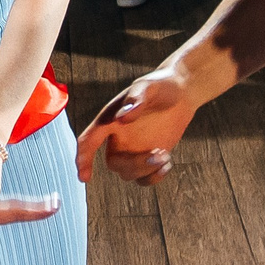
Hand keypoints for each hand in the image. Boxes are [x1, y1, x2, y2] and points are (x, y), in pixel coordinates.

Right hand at [75, 72, 195, 184]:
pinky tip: (167, 163)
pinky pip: (143, 178)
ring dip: (147, 170)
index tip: (84, 177)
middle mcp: (118, 137)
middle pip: (114, 163)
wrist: (180, 92)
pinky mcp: (148, 157)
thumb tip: (122, 118)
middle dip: (134, 165)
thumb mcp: (148, 87)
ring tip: (165, 155)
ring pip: (129, 173)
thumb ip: (135, 100)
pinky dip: (154, 177)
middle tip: (159, 154)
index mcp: (110, 120)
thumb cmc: (160, 86)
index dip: (83, 158)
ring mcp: (133, 149)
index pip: (89, 140)